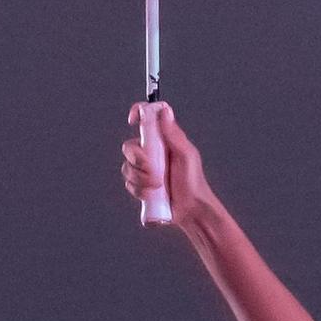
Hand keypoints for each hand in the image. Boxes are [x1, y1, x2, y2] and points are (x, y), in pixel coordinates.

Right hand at [122, 101, 217, 226]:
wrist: (190, 209)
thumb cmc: (193, 182)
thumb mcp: (186, 155)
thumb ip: (174, 134)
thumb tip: (164, 111)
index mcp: (163, 140)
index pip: (146, 120)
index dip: (137, 114)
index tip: (133, 120)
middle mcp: (151, 152)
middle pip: (130, 147)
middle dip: (138, 160)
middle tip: (152, 169)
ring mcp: (144, 169)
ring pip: (127, 167)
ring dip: (140, 178)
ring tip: (158, 186)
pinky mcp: (140, 185)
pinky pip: (128, 183)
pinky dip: (139, 190)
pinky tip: (152, 194)